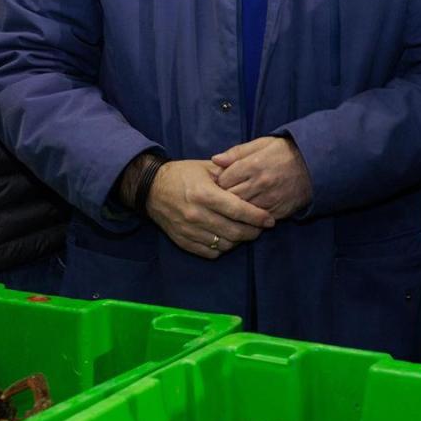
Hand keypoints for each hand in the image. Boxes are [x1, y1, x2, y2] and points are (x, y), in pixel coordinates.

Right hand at [146, 160, 274, 258]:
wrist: (150, 189)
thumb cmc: (183, 175)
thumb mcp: (207, 168)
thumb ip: (231, 175)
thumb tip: (254, 183)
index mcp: (204, 194)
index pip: (238, 211)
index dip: (258, 217)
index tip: (270, 220)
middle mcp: (196, 215)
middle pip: (235, 231)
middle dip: (254, 231)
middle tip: (262, 227)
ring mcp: (188, 230)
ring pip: (224, 244)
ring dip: (240, 241)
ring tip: (247, 232)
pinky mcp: (182, 241)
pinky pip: (210, 252)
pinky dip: (223, 248)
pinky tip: (228, 239)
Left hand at [213, 136, 312, 220]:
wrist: (316, 165)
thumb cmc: (285, 152)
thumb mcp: (262, 144)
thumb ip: (237, 152)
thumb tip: (215, 160)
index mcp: (253, 165)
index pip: (222, 180)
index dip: (218, 182)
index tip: (220, 182)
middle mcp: (260, 184)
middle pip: (229, 198)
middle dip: (223, 198)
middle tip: (223, 196)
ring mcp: (269, 200)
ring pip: (240, 211)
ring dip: (235, 210)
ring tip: (233, 206)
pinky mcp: (278, 212)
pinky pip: (256, 220)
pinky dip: (249, 218)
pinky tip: (248, 213)